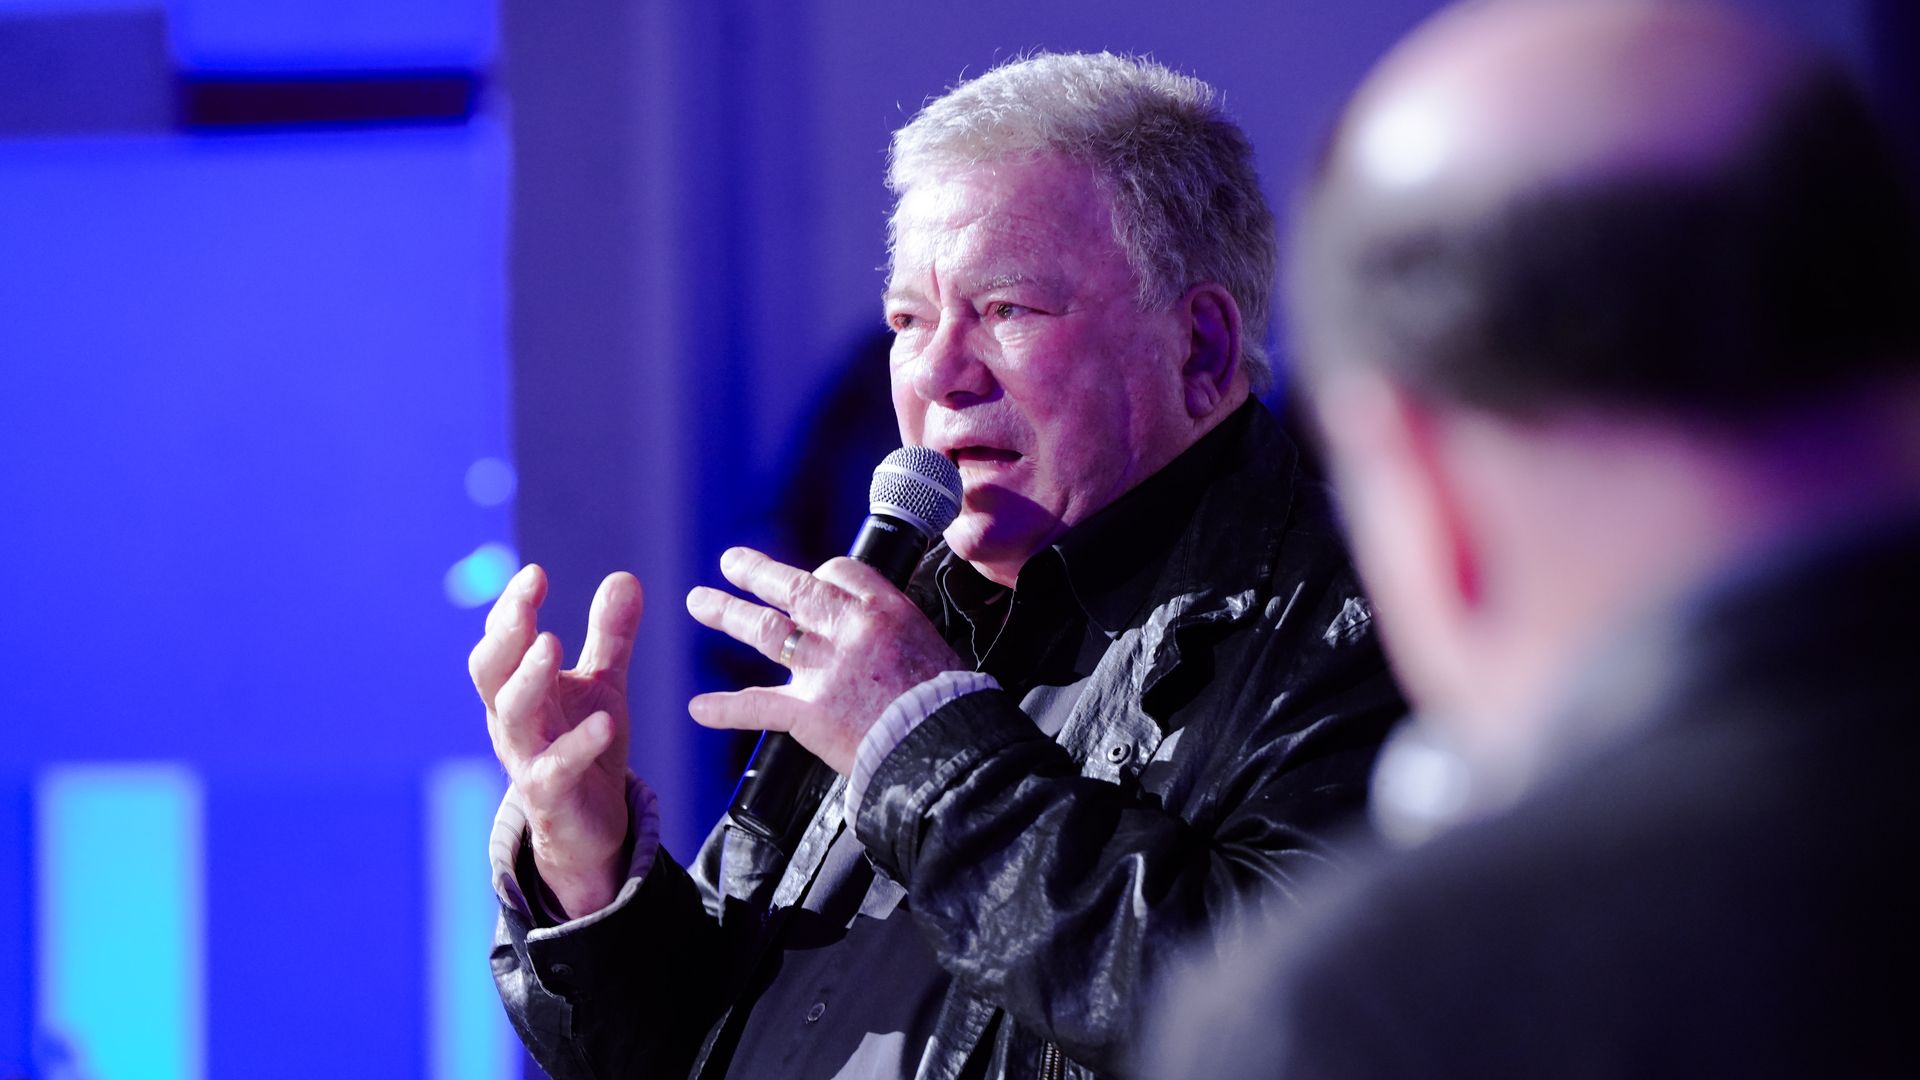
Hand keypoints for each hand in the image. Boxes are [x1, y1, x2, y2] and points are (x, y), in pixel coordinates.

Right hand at [469, 565, 641, 916]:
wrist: (591, 824)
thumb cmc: (587, 745)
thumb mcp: (602, 684)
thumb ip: (609, 636)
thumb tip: (624, 576)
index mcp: (520, 688)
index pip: (503, 641)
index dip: (512, 608)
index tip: (534, 574)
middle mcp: (513, 720)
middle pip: (492, 672)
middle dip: (506, 634)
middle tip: (527, 602)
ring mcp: (526, 757)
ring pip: (513, 715)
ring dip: (529, 678)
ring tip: (550, 645)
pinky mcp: (550, 794)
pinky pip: (555, 769)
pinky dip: (577, 745)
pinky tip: (604, 724)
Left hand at [685, 547, 964, 774]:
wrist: (945, 749)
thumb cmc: (948, 706)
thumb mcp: (931, 646)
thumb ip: (895, 635)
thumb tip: (884, 638)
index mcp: (884, 610)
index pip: (841, 572)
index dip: (821, 575)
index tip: (810, 578)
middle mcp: (848, 630)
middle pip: (794, 589)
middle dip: (757, 573)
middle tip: (731, 562)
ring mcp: (824, 669)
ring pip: (765, 630)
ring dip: (728, 613)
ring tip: (700, 601)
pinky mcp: (808, 713)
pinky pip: (756, 706)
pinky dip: (725, 708)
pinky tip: (699, 707)